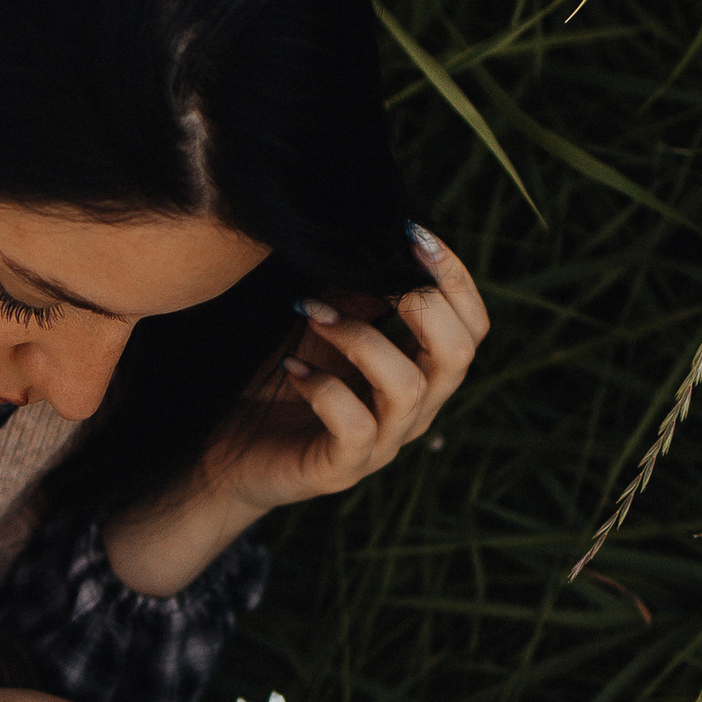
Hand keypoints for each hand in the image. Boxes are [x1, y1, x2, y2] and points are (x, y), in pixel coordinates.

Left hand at [106, 226, 489, 591]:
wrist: (229, 448)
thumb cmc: (284, 374)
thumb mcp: (326, 323)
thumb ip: (359, 291)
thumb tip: (376, 235)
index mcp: (419, 371)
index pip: (472, 326)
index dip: (454, 277)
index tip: (412, 234)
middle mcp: (413, 410)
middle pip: (460, 355)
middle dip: (425, 304)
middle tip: (374, 275)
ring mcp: (381, 443)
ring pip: (407, 387)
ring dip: (360, 337)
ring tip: (311, 313)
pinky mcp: (341, 468)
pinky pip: (354, 426)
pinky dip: (323, 387)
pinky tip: (290, 367)